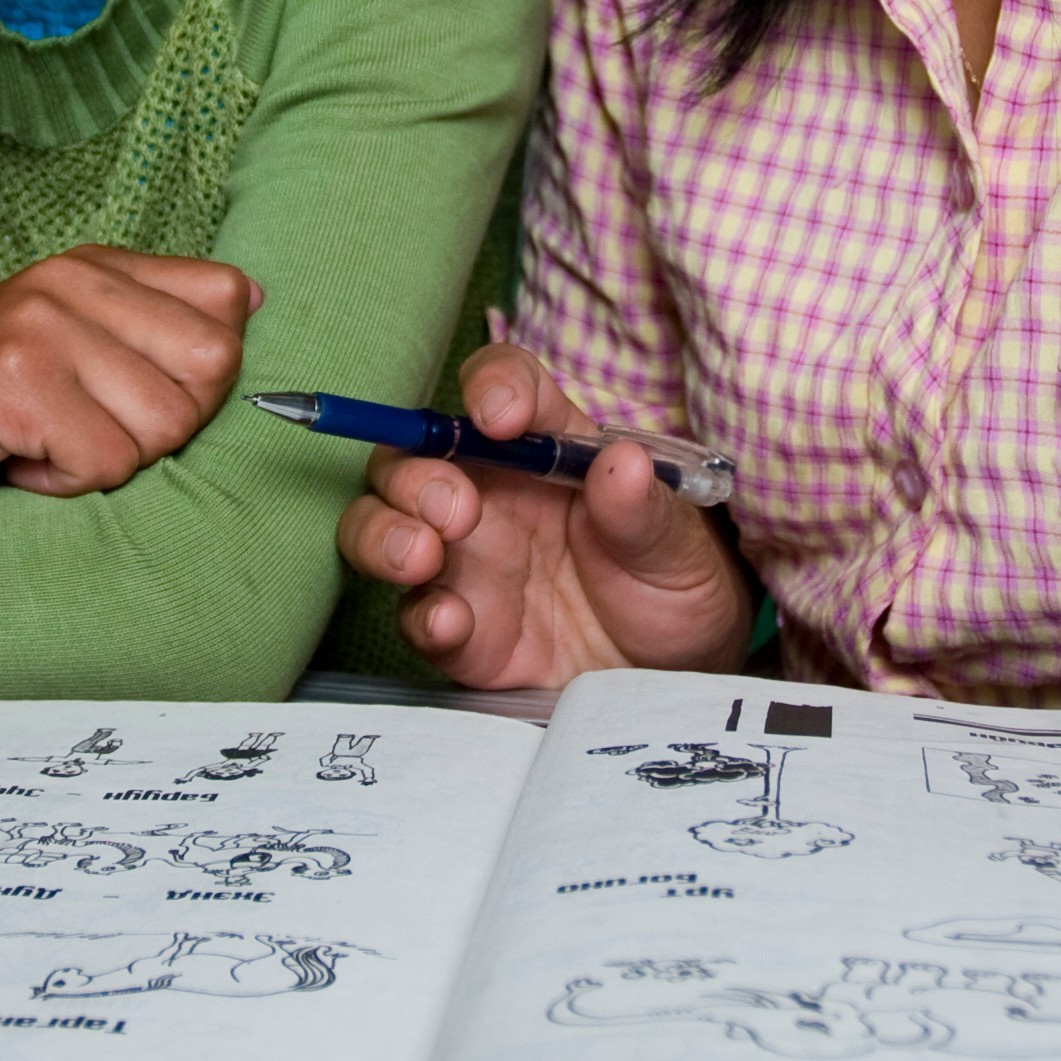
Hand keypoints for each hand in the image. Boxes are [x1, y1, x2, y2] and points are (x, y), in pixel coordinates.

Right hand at [0, 245, 259, 514]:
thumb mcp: (66, 347)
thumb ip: (150, 322)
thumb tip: (250, 302)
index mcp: (92, 266)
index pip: (226, 300)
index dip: (198, 374)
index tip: (128, 396)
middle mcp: (68, 280)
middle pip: (210, 369)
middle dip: (162, 426)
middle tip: (83, 428)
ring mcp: (38, 326)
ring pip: (164, 425)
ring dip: (107, 461)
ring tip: (42, 442)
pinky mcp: (11, 382)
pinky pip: (106, 462)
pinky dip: (66, 483)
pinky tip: (15, 460)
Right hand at [334, 343, 750, 688]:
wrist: (675, 674)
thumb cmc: (672, 584)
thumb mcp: (678, 545)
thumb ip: (646, 509)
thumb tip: (623, 464)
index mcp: (545, 449)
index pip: (501, 387)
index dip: (491, 387)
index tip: (501, 418)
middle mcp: (490, 497)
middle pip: (412, 457)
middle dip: (415, 476)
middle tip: (457, 511)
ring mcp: (468, 565)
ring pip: (382, 528)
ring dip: (384, 534)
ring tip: (423, 557)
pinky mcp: (463, 634)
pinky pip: (416, 617)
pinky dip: (422, 616)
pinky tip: (451, 623)